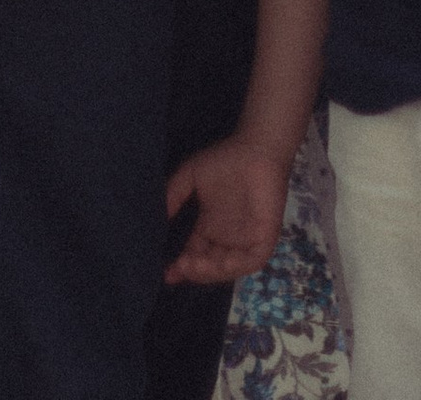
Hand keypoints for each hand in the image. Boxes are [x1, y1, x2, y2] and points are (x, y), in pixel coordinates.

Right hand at [163, 132, 292, 285]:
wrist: (255, 148)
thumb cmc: (225, 160)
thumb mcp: (191, 177)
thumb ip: (174, 195)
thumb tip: (157, 218)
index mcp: (210, 228)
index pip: (193, 255)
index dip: (181, 267)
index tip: (166, 272)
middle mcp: (227, 239)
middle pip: (208, 266)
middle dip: (192, 272)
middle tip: (178, 267)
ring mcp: (245, 241)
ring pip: (227, 268)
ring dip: (209, 272)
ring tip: (191, 265)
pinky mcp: (264, 238)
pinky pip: (251, 260)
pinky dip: (236, 266)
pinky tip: (221, 263)